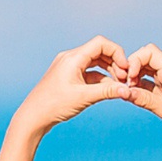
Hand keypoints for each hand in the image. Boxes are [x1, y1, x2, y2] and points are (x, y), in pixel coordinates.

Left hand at [9, 37, 134, 137]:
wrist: (33, 117)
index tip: (126, 68)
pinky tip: (109, 89)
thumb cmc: (54, 106)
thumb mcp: (84, 98)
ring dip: (109, 71)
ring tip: (119, 84)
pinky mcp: (68, 76)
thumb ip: (107, 92)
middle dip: (115, 63)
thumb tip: (128, 90)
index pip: (101, 44)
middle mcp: (70, 58)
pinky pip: (88, 72)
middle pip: (99, 52)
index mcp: (73, 58)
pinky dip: (100, 78)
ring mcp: (68, 67)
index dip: (117, 53)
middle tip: (124, 79)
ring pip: (95, 62)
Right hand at [122, 45, 161, 152]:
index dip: (135, 61)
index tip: (129, 79)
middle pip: (145, 60)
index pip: (150, 53)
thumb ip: (147, 101)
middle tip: (124, 85)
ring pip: (144, 74)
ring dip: (132, 79)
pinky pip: (146, 88)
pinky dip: (136, 90)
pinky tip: (131, 99)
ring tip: (126, 93)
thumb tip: (124, 92)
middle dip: (131, 68)